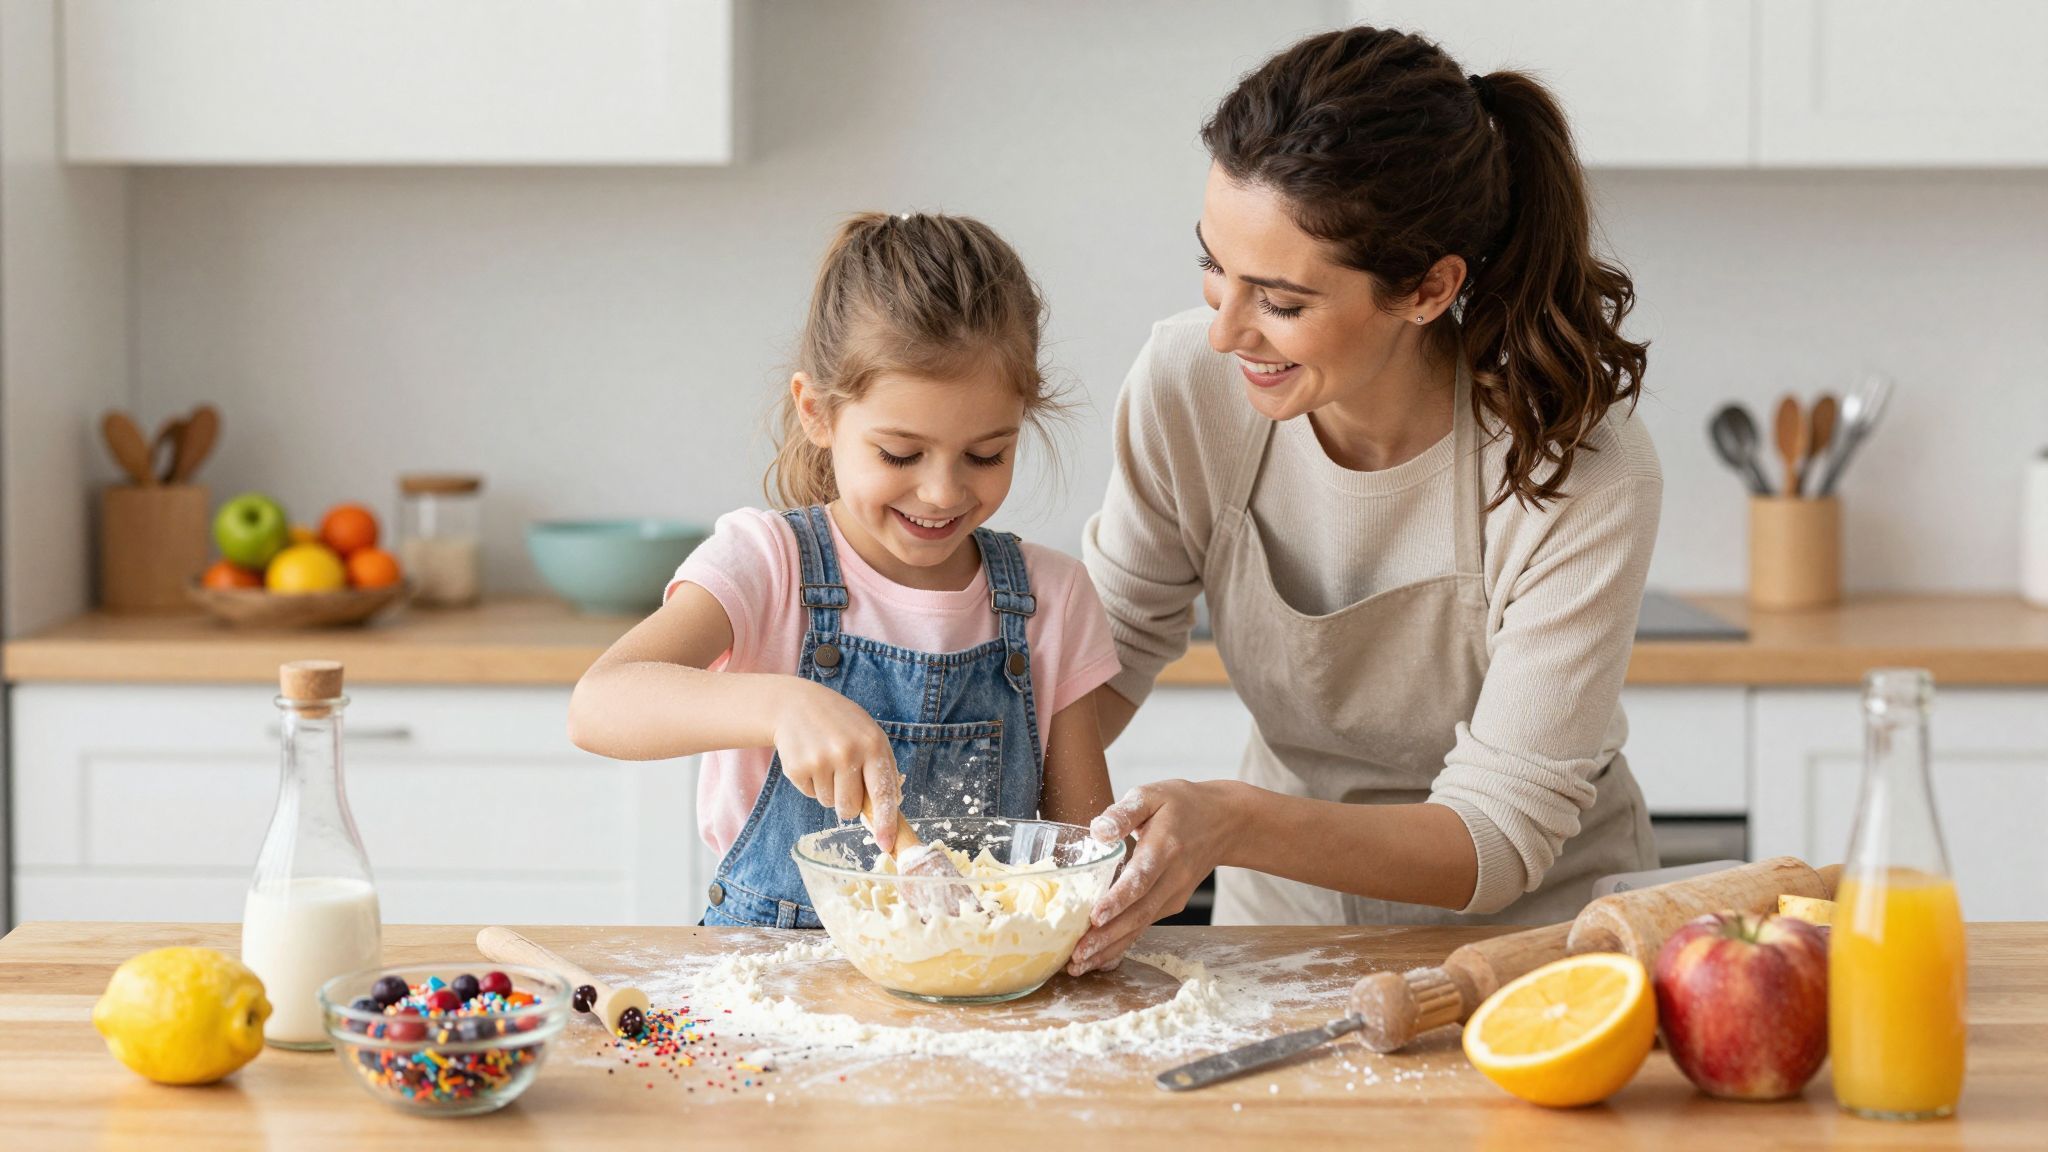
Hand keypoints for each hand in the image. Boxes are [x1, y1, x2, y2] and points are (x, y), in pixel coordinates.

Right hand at [771, 679, 902, 850]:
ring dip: (830, 791)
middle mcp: (847, 753)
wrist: (797, 705)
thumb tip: (891, 810)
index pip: (883, 793)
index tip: (886, 844)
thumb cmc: (842, 725)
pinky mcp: (797, 768)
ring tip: (827, 762)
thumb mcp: (870, 736)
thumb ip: (882, 771)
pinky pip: (811, 795)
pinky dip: (813, 785)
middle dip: (850, 803)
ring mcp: (820, 761)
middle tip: (845, 777)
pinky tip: (812, 761)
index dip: (886, 822)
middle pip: (852, 808)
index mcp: (873, 745)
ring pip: (831, 805)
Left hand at [1066, 780, 1239, 975]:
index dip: (1119, 899)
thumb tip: (1098, 830)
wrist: (1224, 822)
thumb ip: (1124, 812)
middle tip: (1077, 955)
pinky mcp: (1172, 904)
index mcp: (1165, 846)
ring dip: (1111, 947)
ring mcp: (1175, 894)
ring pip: (1142, 925)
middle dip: (1108, 936)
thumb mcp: (1153, 794)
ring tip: (1080, 965)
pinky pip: (1145, 926)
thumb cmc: (1181, 805)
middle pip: (1140, 912)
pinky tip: (1099, 959)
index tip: (1096, 917)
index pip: (1141, 877)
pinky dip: (1122, 944)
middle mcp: (1173, 877)